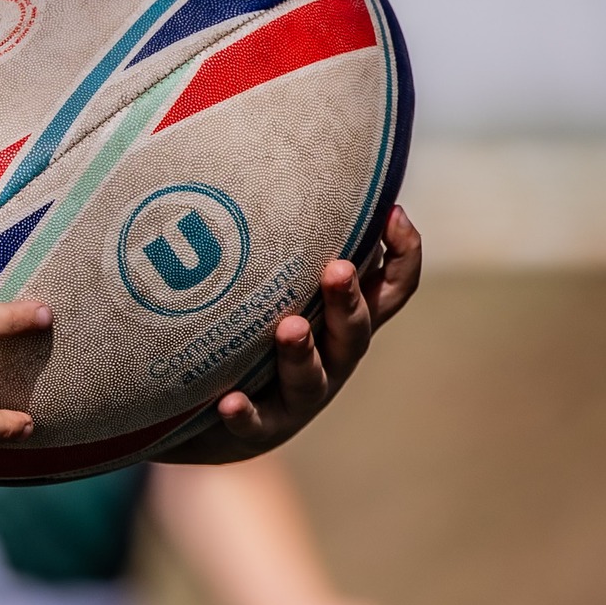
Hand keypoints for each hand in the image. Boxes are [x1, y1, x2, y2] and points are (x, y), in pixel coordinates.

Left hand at [177, 203, 422, 461]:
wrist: (203, 419)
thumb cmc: (252, 336)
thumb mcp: (281, 289)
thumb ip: (295, 247)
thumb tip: (308, 176)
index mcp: (344, 323)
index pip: (391, 291)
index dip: (402, 257)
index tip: (393, 214)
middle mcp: (332, 361)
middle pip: (354, 331)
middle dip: (348, 299)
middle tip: (336, 267)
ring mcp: (297, 400)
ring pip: (312, 377)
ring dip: (301, 352)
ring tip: (289, 326)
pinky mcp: (257, 429)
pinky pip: (254, 423)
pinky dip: (245, 413)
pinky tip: (229, 401)